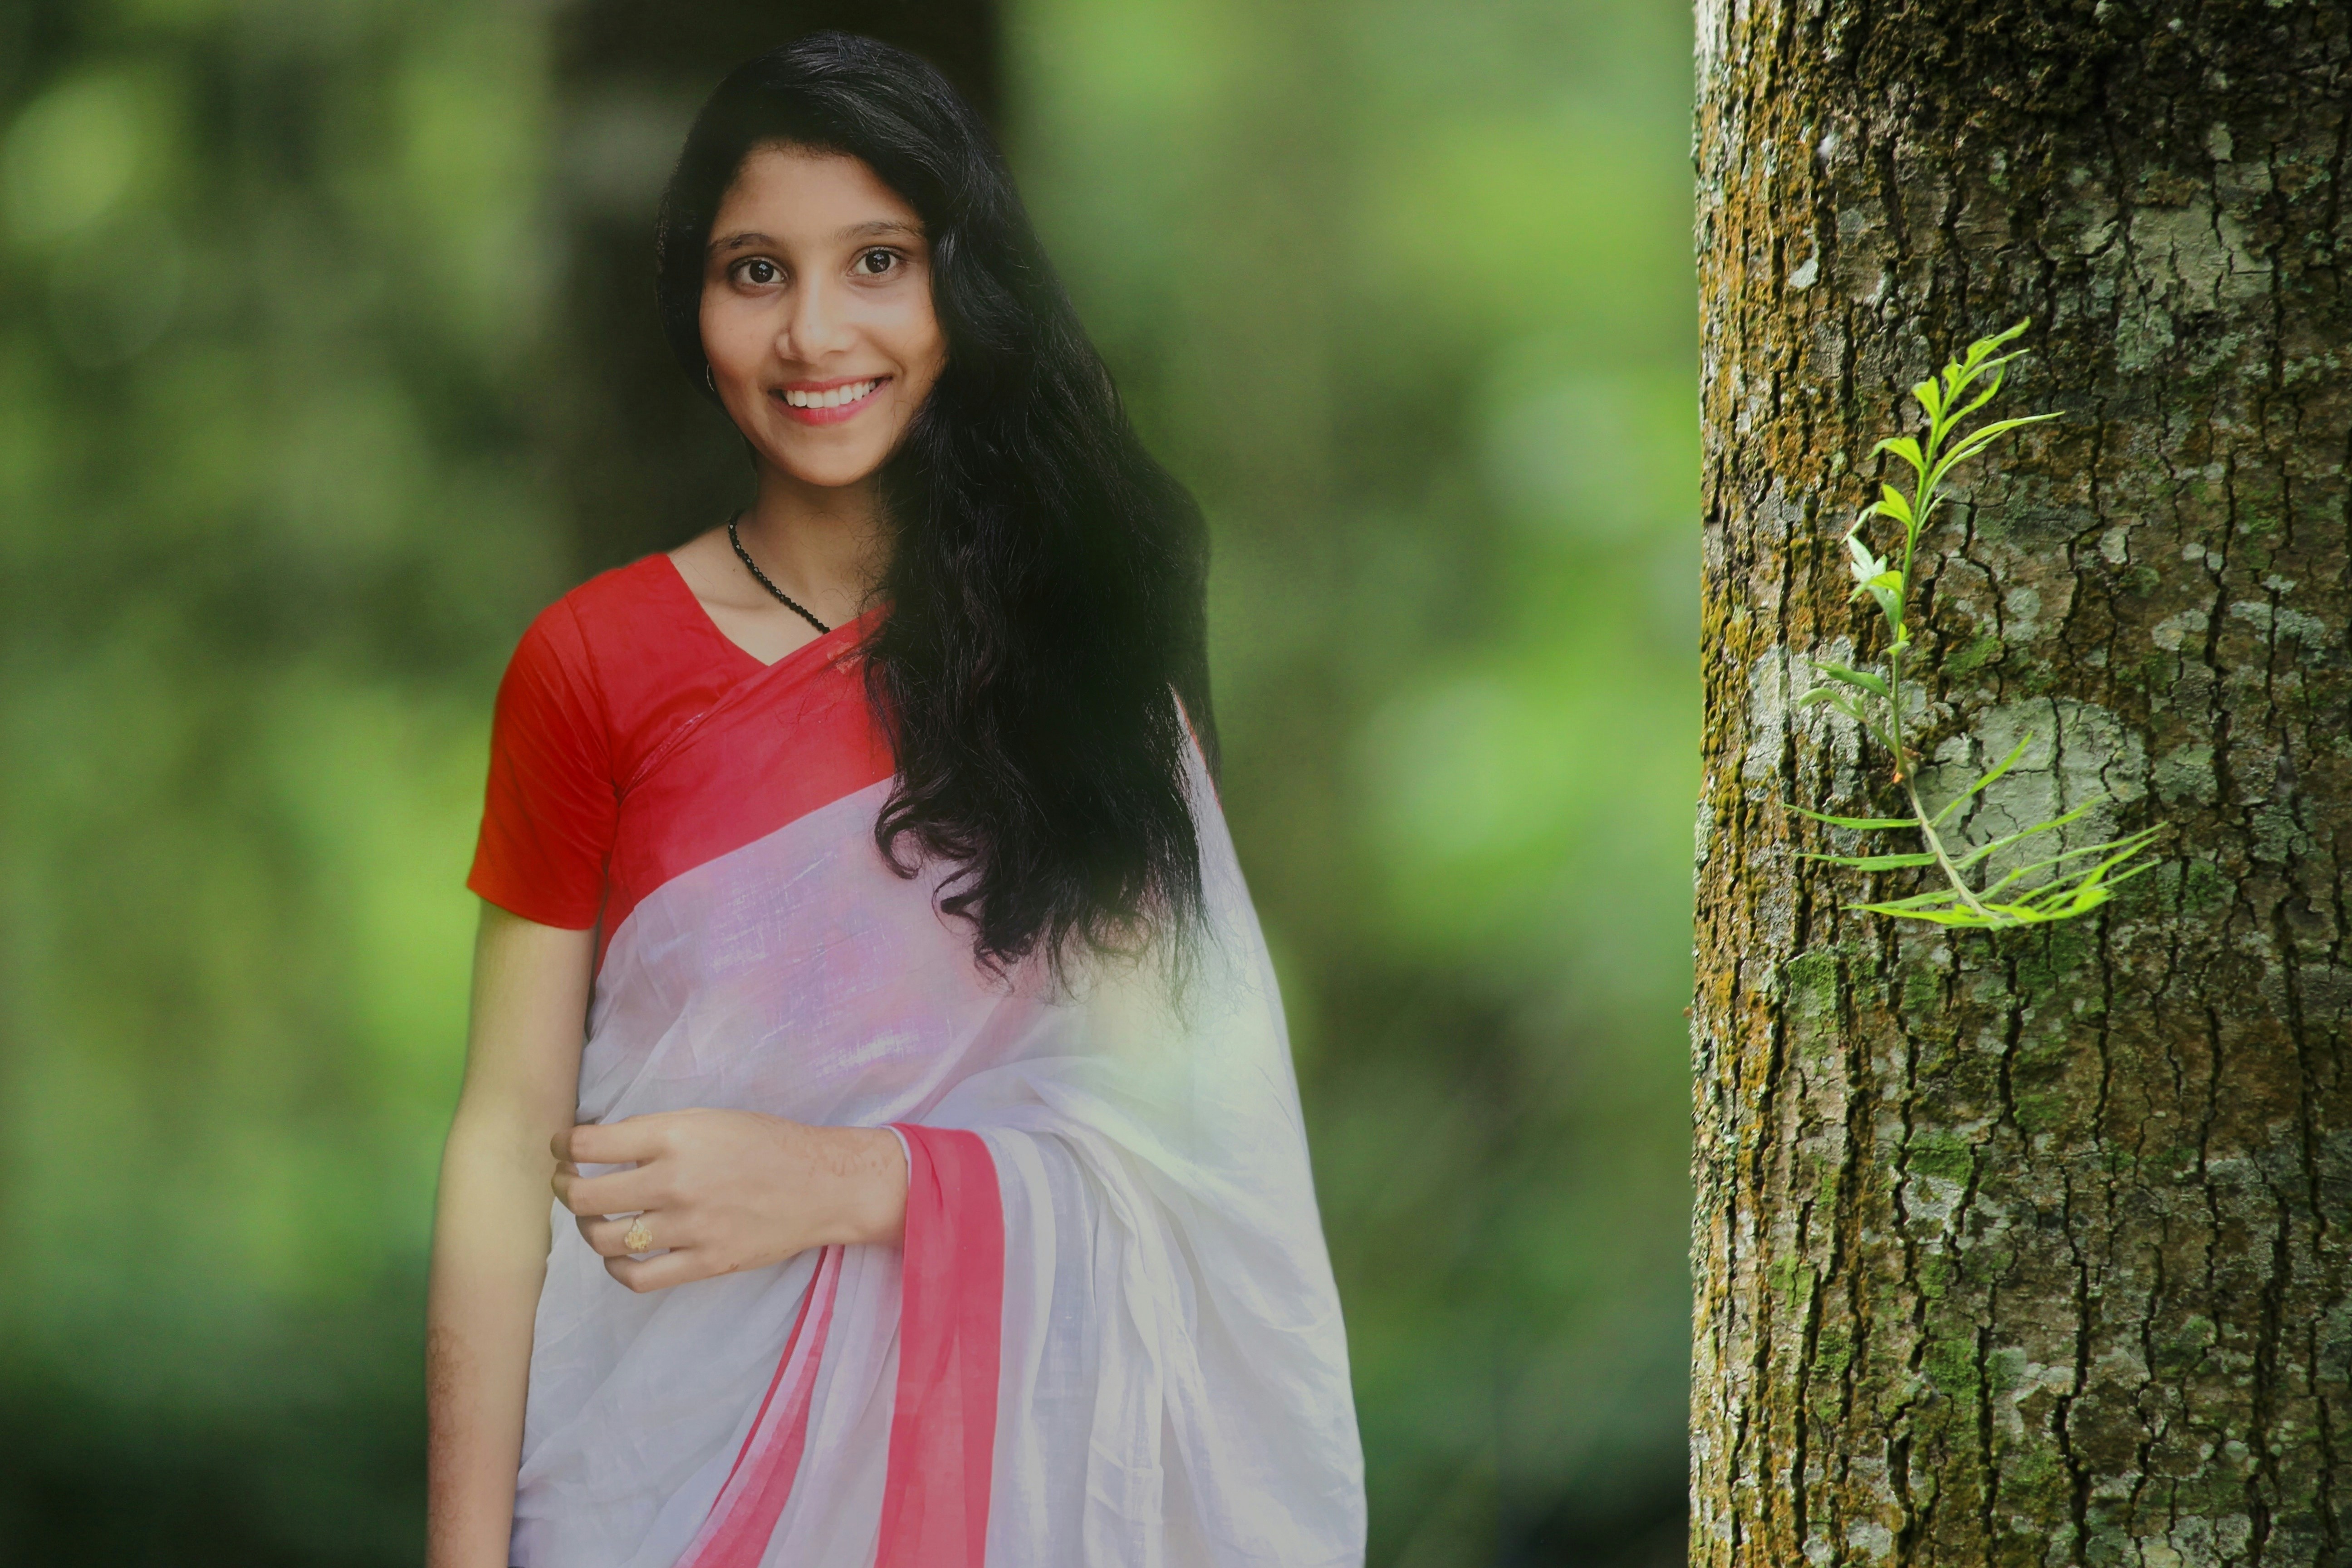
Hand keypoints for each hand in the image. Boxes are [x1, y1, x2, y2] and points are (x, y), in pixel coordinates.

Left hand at [550, 1111, 907, 1292]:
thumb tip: (598, 1146)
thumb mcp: (707, 1119)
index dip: (563, 1146)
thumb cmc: (765, 1142)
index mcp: (675, 1136)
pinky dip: (616, 1269)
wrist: (822, 1183)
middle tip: (568, 1183)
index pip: (590, 1144)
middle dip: (564, 1188)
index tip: (561, 1149)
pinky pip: (637, 1278)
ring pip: (605, 1239)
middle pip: (585, 1195)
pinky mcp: (705, 1263)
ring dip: (587, 1228)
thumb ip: (655, 1133)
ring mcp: (689, 1227)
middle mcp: (675, 1181)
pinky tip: (619, 1256)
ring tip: (595, 1218)